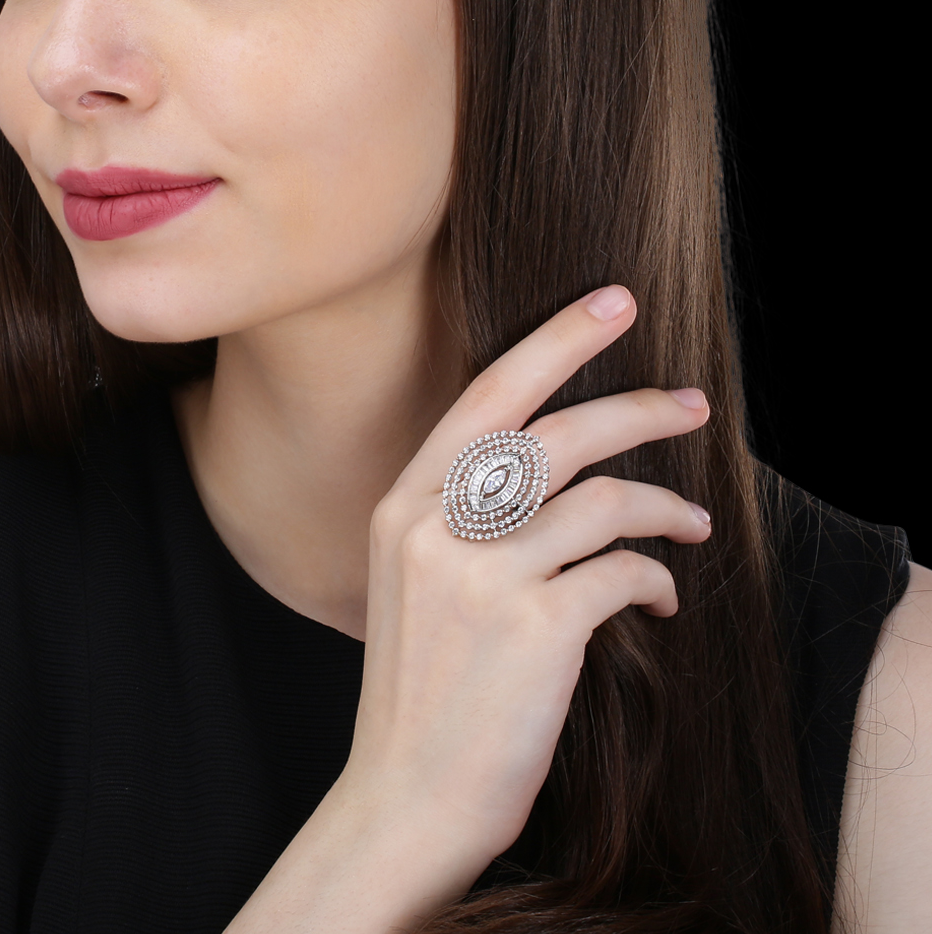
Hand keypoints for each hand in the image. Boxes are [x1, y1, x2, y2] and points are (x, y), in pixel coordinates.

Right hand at [343, 285, 711, 869]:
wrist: (406, 797)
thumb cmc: (424, 687)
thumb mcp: (415, 581)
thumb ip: (462, 513)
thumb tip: (554, 459)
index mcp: (404, 504)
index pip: (489, 395)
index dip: (558, 340)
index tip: (614, 303)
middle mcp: (437, 526)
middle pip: (557, 433)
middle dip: (639, 408)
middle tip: (693, 404)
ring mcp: (484, 576)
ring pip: (605, 497)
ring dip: (668, 508)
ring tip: (694, 524)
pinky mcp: (536, 628)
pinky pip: (624, 569)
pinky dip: (657, 577)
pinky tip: (660, 601)